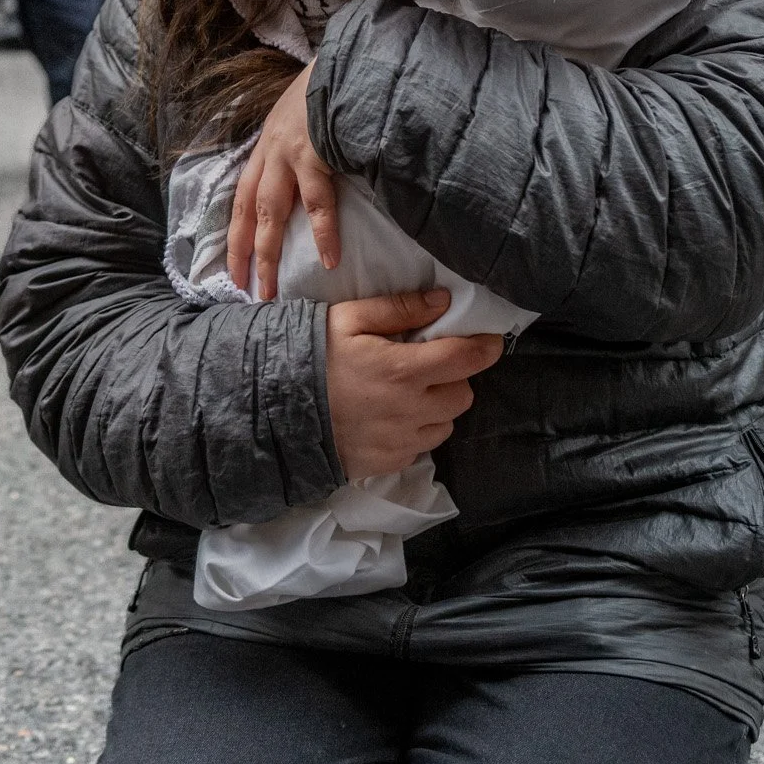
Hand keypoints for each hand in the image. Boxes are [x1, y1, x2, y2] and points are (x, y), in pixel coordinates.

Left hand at [227, 60, 337, 301]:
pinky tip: (329, 259)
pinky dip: (323, 232)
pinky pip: (319, 202)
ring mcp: (289, 153)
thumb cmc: (330, 89)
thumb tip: (307, 184)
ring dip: (268, 252)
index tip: (233, 266)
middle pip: (248, 211)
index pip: (241, 197)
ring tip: (271, 289)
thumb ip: (299, 148)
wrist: (345, 59)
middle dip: (243, 252)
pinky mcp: (314, 152)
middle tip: (241, 289)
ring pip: (270, 213)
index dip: (235, 233)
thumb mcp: (302, 117)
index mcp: (267, 147)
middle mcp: (270, 152)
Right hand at [324, 290, 505, 479]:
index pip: (466, 359)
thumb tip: (443, 301)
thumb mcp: (349, 319)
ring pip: (446, 423)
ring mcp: (401, 442)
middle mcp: (410, 410)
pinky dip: (415, 431)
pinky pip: (421, 447)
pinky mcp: (390, 462)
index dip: (485, 347)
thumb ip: (399, 308)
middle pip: (463, 395)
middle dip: (454, 378)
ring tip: (409, 393)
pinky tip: (390, 417)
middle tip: (429, 366)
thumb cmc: (313, 355)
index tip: (488, 340)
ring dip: (437, 407)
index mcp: (402, 370)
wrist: (275, 408)